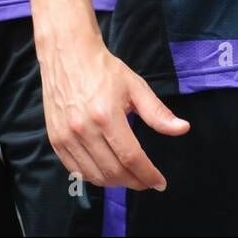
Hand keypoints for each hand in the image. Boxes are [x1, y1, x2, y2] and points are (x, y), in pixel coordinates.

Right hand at [40, 27, 189, 190]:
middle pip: (113, 171)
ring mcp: (66, 135)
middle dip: (135, 182)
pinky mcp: (55, 138)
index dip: (148, 175)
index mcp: (106, 115)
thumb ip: (158, 113)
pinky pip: (75, 170)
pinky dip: (93, 177)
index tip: (160, 183)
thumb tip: (182, 129)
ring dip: (115, 183)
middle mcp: (83, 128)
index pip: (131, 158)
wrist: (68, 54)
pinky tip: (106, 171)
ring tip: (128, 177)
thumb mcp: (135, 86)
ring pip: (94, 176)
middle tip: (146, 181)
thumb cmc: (103, 69)